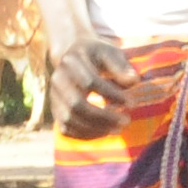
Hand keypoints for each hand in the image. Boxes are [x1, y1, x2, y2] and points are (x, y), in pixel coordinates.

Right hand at [46, 20, 145, 138]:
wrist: (72, 56)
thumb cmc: (96, 55)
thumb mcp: (110, 52)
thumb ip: (121, 66)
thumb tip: (133, 81)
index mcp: (71, 61)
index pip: (90, 82)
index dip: (112, 95)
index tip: (132, 103)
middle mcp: (58, 79)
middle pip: (77, 104)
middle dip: (103, 117)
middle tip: (125, 121)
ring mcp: (54, 96)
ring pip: (70, 119)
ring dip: (96, 129)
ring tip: (118, 129)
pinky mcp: (55, 111)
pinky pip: (66, 129)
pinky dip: (86, 135)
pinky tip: (105, 132)